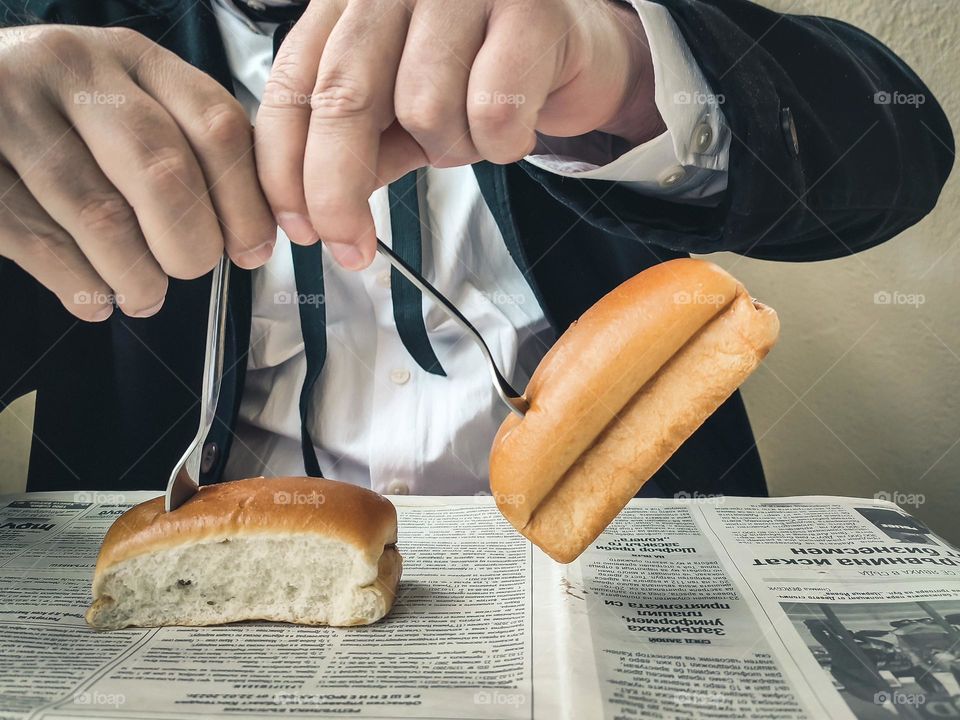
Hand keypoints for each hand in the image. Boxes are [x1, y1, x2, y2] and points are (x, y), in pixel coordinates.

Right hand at [0, 25, 275, 320]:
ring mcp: (10, 109)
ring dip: (138, 277)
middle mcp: (71, 69)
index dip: (246, 202)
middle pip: (163, 172)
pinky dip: (81, 286)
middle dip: (192, 243)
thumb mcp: (130, 102)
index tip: (253, 251)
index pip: (216, 125)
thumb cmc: (63, 118)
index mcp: (131, 56)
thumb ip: (191, 149)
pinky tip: (95, 298)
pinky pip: (40, 243)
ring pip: (102, 218)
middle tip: (192, 268)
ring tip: (145, 296)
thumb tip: (254, 236)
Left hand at [257, 0, 661, 269]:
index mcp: (351, 3)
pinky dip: (502, 143)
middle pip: (344, 97)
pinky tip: (516, 127)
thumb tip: (310, 211)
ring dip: (451, 149)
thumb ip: (357, 146)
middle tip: (351, 248)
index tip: (300, 227)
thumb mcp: (404, 113)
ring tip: (475, 132)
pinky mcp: (529, 9)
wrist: (576, 48)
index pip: (293, 82)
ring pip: (425, 108)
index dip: (284, 163)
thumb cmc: (482, 73)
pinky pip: (492, 111)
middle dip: (339, 189)